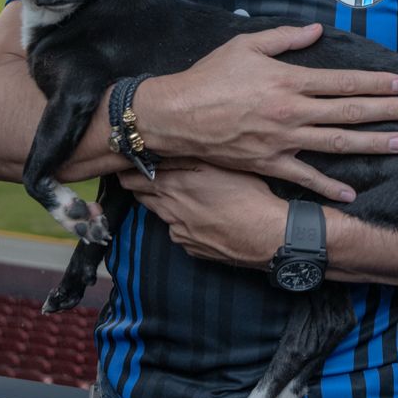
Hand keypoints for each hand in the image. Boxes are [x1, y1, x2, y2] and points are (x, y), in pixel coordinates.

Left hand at [118, 161, 284, 268]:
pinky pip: (178, 230)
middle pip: (141, 196)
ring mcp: (178, 232)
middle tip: (151, 174)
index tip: (129, 163)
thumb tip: (163, 150)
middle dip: (142, 185)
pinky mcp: (190, 247)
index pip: (133, 177)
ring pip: (161, 213)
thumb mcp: (219, 165)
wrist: (268, 236)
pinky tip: (205, 215)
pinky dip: (184, 221)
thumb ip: (187, 158)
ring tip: (188, 194)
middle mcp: (170, 210)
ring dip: (166, 202)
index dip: (129, 169)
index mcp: (174, 185)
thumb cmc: (250, 195)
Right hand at [139, 23, 397, 201]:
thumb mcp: (245, 46)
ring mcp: (283, 140)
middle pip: (349, 112)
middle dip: (386, 111)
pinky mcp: (269, 163)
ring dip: (371, 144)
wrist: (177, 115)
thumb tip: (316, 31)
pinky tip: (351, 194)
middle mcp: (292, 111)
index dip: (376, 82)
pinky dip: (328, 187)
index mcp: (289, 80)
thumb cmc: (209, 77)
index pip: (344, 81)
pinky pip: (305, 177)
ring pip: (337, 143)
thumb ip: (284, 38)